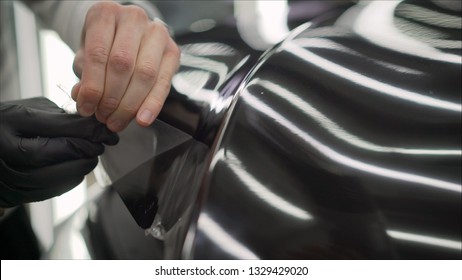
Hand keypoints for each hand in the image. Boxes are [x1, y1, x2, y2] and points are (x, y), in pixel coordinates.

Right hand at [0, 97, 118, 207]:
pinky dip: (71, 179)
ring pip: (61, 175)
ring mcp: (11, 174)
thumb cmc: (7, 124)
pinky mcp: (15, 193)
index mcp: (14, 120)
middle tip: (101, 144)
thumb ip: (59, 116)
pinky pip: (52, 190)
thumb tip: (93, 125)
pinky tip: (75, 168)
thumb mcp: (30, 109)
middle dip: (89, 149)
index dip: (92, 129)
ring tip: (90, 156)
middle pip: (63, 152)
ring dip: (83, 165)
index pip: (63, 126)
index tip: (106, 131)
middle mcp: (10, 149)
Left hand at [72, 2, 179, 131]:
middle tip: (103, 116)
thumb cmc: (106, 44)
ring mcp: (157, 33)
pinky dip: (152, 104)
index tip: (87, 107)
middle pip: (123, 64)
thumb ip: (84, 75)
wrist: (127, 34)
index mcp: (106, 14)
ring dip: (130, 104)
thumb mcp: (87, 54)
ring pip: (145, 74)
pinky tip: (142, 119)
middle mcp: (134, 18)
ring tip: (118, 120)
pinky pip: (164, 82)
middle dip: (111, 98)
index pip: (98, 53)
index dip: (92, 86)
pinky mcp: (172, 51)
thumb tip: (83, 97)